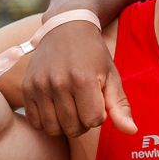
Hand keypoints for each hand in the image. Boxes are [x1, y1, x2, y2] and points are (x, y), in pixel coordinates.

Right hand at [19, 19, 134, 137]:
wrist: (65, 28)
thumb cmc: (93, 54)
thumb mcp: (111, 75)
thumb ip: (120, 106)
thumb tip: (131, 131)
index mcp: (83, 79)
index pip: (94, 121)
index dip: (100, 115)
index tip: (98, 100)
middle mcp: (58, 83)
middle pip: (74, 128)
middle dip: (84, 123)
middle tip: (85, 106)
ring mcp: (40, 86)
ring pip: (53, 129)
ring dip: (65, 125)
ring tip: (71, 109)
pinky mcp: (27, 88)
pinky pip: (36, 122)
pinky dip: (47, 122)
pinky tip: (56, 108)